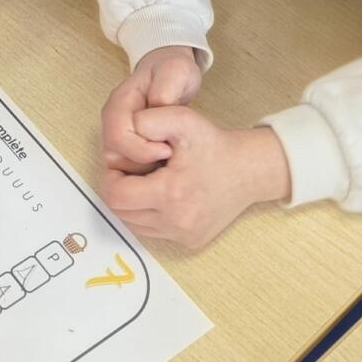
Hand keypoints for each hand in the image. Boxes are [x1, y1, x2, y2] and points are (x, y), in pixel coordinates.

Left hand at [99, 107, 289, 249]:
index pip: (115, 195)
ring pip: (134, 225)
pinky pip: (152, 232)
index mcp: (171, 193)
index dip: (111, 177)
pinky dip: (148, 215)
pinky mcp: (190, 242)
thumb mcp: (182, 119)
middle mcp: (177, 221)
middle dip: (119, 189)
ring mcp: (184, 235)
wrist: (249, 170)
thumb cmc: (215, 145)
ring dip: (132, 204)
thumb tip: (125, 132)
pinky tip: (161, 196)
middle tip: (133, 170)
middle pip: (121, 213)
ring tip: (148, 181)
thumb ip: (148, 119)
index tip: (123, 163)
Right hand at [102, 46, 202, 172]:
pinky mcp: (125, 143)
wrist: (169, 71)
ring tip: (167, 163)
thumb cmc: (171, 71)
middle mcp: (113, 119)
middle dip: (141, 164)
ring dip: (142, 170)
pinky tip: (163, 165)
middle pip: (113, 155)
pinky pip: (126, 165)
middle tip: (169, 159)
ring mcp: (117, 131)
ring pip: (118, 164)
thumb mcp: (177, 71)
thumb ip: (166, 87)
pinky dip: (144, 171)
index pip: (118, 136)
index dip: (141, 150)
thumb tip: (157, 106)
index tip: (168, 150)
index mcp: (120, 102)